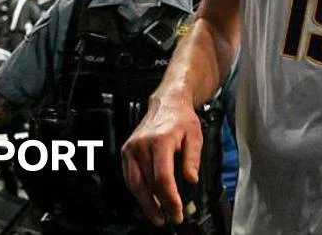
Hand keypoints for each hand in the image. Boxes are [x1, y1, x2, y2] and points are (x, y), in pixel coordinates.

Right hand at [121, 89, 200, 226]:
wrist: (167, 103)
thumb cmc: (181, 118)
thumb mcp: (195, 136)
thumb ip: (192, 159)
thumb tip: (191, 180)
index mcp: (160, 140)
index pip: (162, 177)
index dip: (169, 198)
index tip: (177, 210)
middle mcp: (141, 145)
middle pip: (146, 184)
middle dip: (158, 206)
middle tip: (169, 219)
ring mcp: (131, 148)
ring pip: (135, 184)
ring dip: (146, 203)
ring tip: (158, 216)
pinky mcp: (126, 151)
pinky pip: (130, 177)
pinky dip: (139, 192)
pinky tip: (149, 201)